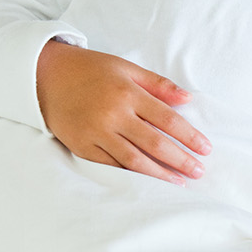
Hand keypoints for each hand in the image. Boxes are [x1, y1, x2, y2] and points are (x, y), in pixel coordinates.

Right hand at [36, 40, 211, 185]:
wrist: (46, 75)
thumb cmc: (92, 70)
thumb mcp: (126, 68)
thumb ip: (158, 84)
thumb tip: (187, 99)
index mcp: (128, 93)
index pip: (167, 119)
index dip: (189, 136)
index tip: (205, 149)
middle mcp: (114, 114)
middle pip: (155, 143)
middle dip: (180, 160)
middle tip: (198, 171)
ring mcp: (96, 133)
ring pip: (134, 160)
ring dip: (159, 175)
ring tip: (178, 183)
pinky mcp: (82, 146)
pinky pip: (111, 166)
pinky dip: (131, 176)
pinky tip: (147, 182)